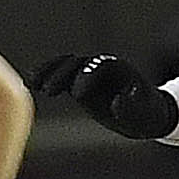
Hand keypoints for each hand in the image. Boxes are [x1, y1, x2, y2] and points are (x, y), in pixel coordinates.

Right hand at [33, 53, 178, 140]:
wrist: (145, 115)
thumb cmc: (148, 115)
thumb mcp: (145, 116)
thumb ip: (133, 108)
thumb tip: (118, 102)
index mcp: (120, 70)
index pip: (100, 66)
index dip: (87, 77)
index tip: (77, 96)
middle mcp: (102, 68)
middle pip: (78, 62)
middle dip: (62, 74)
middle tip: (48, 92)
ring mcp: (89, 74)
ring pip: (66, 65)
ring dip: (48, 71)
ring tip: (32, 83)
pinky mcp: (79, 83)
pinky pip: (60, 76)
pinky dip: (46, 77)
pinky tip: (30, 84)